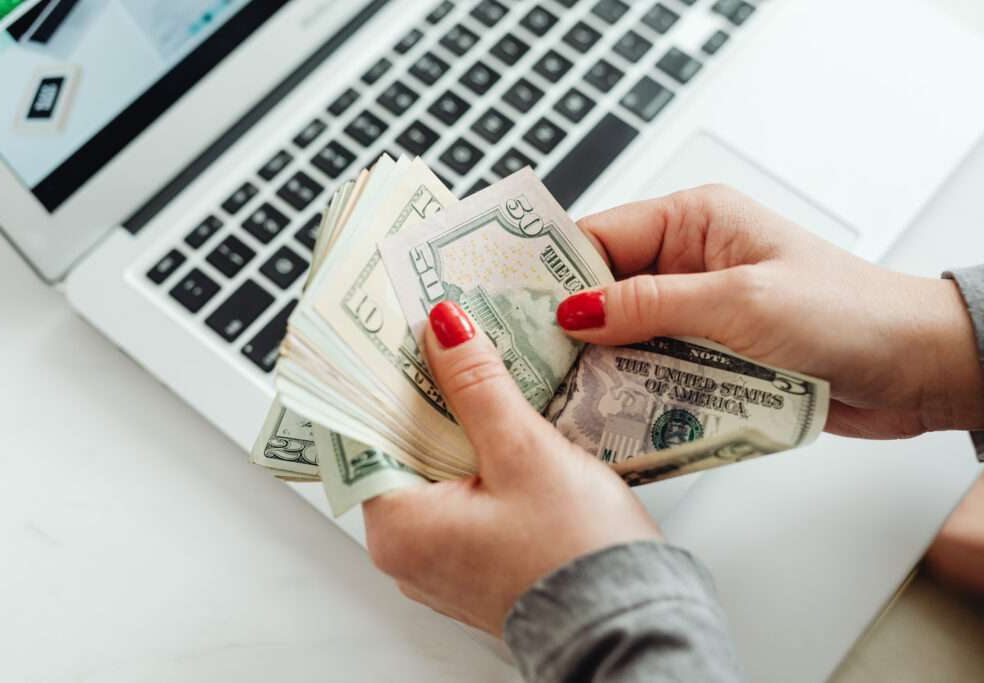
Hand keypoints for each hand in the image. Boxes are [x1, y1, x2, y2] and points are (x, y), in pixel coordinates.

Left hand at [362, 301, 661, 636]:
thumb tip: (444, 329)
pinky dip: (478, 457)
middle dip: (427, 394)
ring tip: (480, 371)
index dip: (380, 380)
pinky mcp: (477, 559)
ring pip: (435, 468)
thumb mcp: (523, 452)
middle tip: (447, 339)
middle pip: (400, 449)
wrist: (632, 622)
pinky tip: (505, 425)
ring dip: (458, 423)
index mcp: (398, 529)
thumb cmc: (575, 554)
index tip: (398, 335)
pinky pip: (463, 492)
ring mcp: (443, 558)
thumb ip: (477, 385)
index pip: (364, 435)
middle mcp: (409, 551)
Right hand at [559, 185, 983, 438]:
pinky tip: (613, 415)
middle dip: (572, 331)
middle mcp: (689, 261)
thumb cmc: (848, 313)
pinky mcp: (711, 355)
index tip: (512, 308)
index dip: (553, 274)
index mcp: (693, 221)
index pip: (599, 238)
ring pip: (625, 338)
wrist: (917, 367)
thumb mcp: (739, 301)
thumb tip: (576, 313)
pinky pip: (656, 370)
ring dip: (604, 368)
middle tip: (530, 366)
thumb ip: (652, 306)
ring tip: (563, 398)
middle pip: (604, 293)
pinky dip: (636, 392)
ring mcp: (698, 312)